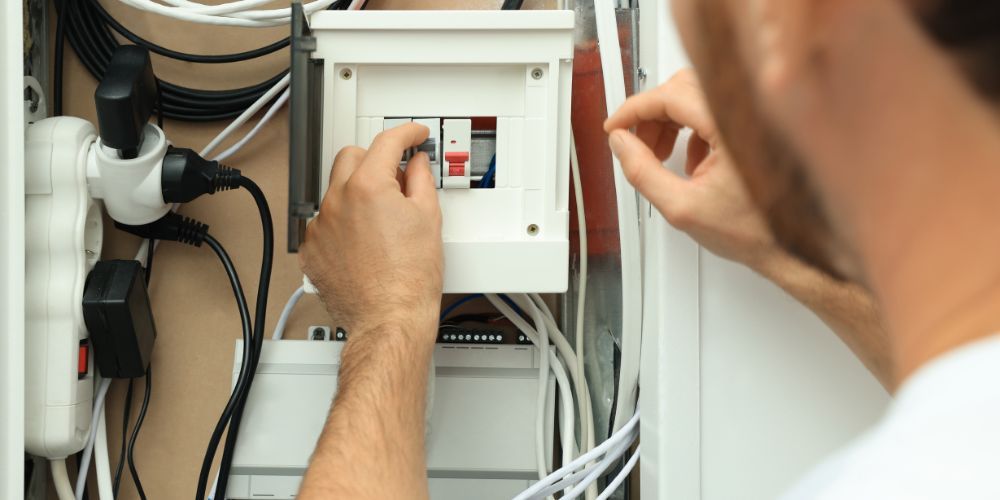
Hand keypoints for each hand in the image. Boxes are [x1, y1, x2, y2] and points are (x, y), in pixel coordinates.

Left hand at [300, 123, 442, 338]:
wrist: (389, 319)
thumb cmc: (408, 280)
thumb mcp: (428, 219)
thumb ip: (421, 180)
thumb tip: (417, 165)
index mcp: (367, 187)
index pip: (387, 142)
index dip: (406, 133)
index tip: (413, 136)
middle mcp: (337, 201)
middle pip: (351, 157)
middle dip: (374, 159)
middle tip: (396, 176)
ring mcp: (320, 226)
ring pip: (336, 191)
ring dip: (357, 193)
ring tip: (382, 220)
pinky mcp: (312, 249)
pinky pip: (325, 222)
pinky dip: (342, 224)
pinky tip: (364, 242)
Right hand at [604, 69, 778, 268]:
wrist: (789, 247)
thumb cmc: (752, 231)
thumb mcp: (681, 207)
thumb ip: (642, 171)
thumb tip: (621, 144)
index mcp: (730, 127)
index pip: (670, 95)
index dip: (634, 109)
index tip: (616, 126)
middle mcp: (745, 116)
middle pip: (681, 89)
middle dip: (651, 115)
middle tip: (635, 143)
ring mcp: (751, 121)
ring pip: (695, 98)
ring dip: (670, 123)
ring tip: (660, 156)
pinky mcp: (753, 130)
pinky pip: (713, 114)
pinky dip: (691, 132)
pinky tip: (689, 163)